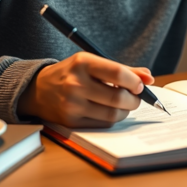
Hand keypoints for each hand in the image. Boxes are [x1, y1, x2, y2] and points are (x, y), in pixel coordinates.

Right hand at [18, 52, 153, 126]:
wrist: (37, 89)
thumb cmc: (72, 73)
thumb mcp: (93, 63)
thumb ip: (123, 69)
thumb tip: (149, 78)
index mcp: (83, 63)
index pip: (118, 73)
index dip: (135, 81)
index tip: (140, 85)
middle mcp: (76, 84)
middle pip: (118, 98)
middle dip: (134, 100)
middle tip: (135, 97)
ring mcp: (72, 105)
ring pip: (113, 114)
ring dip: (125, 110)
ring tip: (123, 103)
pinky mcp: (71, 122)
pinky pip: (103, 124)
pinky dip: (112, 118)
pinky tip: (109, 110)